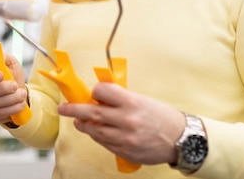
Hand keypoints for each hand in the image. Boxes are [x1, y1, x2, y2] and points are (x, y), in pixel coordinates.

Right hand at [0, 52, 27, 123]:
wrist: (18, 91)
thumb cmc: (12, 75)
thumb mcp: (10, 62)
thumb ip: (3, 56)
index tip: (2, 75)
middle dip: (2, 88)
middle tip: (15, 85)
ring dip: (11, 98)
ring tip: (22, 94)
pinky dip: (12, 108)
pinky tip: (20, 104)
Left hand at [58, 82, 184, 164]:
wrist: (180, 139)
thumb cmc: (162, 117)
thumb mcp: (143, 100)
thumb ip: (122, 99)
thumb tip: (100, 97)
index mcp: (132, 102)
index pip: (102, 91)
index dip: (95, 92)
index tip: (93, 93)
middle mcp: (126, 119)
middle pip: (91, 113)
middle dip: (73, 109)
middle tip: (64, 108)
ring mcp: (125, 137)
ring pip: (94, 131)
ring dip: (83, 125)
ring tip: (78, 122)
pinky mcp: (125, 151)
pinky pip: (104, 143)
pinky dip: (97, 136)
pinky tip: (96, 132)